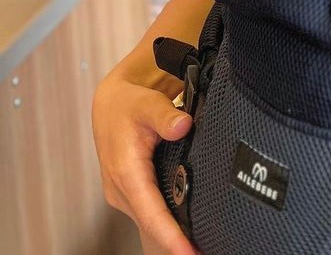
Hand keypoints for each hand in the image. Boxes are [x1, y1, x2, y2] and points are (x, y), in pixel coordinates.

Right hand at [92, 71, 197, 254]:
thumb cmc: (128, 103)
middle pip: (153, 227)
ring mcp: (125, 195)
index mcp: (126, 173)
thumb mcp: (146, 103)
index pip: (152, 214)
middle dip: (177, 246)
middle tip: (207, 253)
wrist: (111, 103)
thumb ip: (165, 115)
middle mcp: (122, 190)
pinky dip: (168, 228)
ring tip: (203, 248)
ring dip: (173, 239)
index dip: (172, 238)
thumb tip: (182, 125)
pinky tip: (188, 235)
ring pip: (152, 224)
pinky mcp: (132, 193)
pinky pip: (151, 216)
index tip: (191, 254)